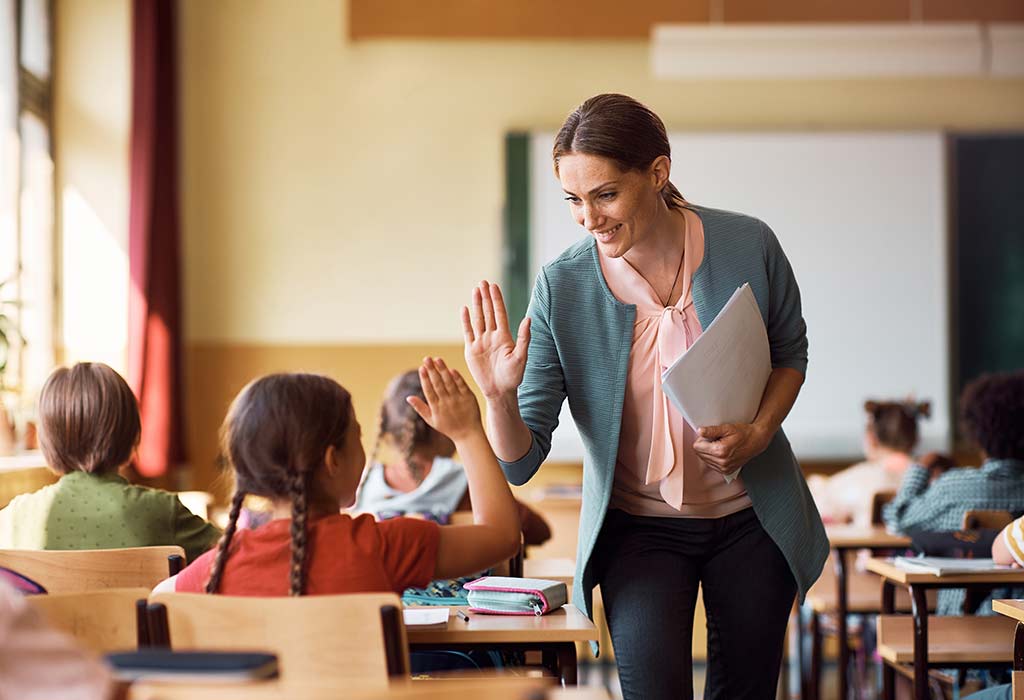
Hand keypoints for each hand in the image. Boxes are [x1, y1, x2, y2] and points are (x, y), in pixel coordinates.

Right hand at [406, 357, 481, 440]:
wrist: (468, 434)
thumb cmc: (448, 427)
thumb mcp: (431, 420)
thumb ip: (420, 407)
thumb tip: (408, 397)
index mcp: (436, 408)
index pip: (429, 390)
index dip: (425, 379)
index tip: (421, 368)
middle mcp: (447, 403)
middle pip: (438, 384)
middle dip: (432, 370)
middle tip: (427, 358)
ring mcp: (458, 400)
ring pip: (449, 382)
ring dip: (443, 370)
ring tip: (437, 359)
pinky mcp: (469, 398)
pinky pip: (462, 385)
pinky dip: (457, 377)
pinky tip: (451, 369)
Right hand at [462, 281, 530, 399]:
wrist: (500, 392)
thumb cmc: (514, 377)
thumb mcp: (521, 357)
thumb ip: (524, 338)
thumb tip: (528, 319)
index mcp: (505, 337)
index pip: (499, 313)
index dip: (497, 299)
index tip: (493, 286)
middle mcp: (492, 337)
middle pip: (488, 312)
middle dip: (486, 297)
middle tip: (482, 282)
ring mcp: (481, 342)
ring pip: (478, 319)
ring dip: (477, 305)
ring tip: (475, 290)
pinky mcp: (471, 350)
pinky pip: (468, 332)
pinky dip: (466, 320)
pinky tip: (465, 309)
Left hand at [693, 423, 769, 475]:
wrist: (756, 441)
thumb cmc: (744, 433)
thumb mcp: (728, 428)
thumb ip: (712, 430)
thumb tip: (699, 431)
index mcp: (720, 451)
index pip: (697, 446)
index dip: (702, 439)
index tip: (711, 435)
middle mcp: (722, 462)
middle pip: (699, 453)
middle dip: (705, 445)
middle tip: (717, 439)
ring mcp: (724, 469)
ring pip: (704, 460)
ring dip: (709, 452)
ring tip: (721, 445)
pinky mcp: (726, 471)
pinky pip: (711, 464)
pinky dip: (714, 458)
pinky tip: (723, 452)